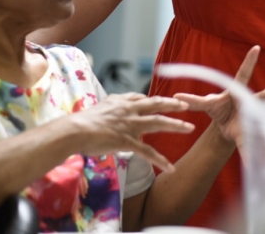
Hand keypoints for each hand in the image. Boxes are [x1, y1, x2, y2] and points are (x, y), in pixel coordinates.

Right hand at [71, 93, 192, 171]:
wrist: (74, 131)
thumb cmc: (81, 122)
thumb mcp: (99, 108)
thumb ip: (110, 106)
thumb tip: (112, 107)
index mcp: (121, 102)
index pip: (141, 98)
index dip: (153, 100)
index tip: (163, 101)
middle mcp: (129, 111)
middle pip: (156, 104)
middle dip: (173, 104)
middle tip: (187, 104)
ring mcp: (130, 125)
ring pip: (158, 122)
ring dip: (176, 125)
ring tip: (190, 127)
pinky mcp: (127, 141)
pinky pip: (148, 152)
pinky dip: (160, 160)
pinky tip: (170, 167)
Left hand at [173, 45, 264, 145]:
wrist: (226, 129)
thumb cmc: (219, 110)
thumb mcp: (207, 105)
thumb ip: (194, 102)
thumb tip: (175, 97)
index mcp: (238, 92)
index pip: (244, 73)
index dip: (249, 61)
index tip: (256, 47)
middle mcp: (250, 103)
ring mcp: (253, 118)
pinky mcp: (250, 134)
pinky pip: (250, 144)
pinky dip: (250, 155)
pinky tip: (253, 163)